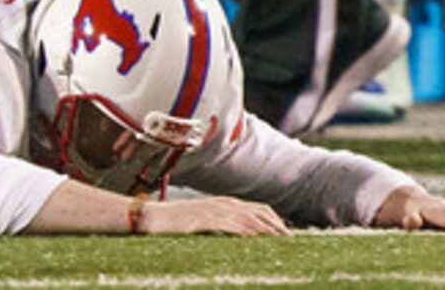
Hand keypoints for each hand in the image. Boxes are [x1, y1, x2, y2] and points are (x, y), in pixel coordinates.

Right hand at [141, 194, 286, 234]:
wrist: (152, 217)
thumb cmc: (175, 222)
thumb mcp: (203, 221)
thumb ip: (220, 225)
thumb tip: (236, 236)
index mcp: (226, 202)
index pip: (259, 208)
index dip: (275, 220)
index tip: (286, 234)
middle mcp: (224, 203)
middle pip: (260, 212)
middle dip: (278, 226)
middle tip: (292, 240)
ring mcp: (216, 210)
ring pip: (251, 219)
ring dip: (268, 230)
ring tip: (282, 242)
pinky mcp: (207, 220)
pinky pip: (233, 226)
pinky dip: (248, 233)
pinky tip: (257, 241)